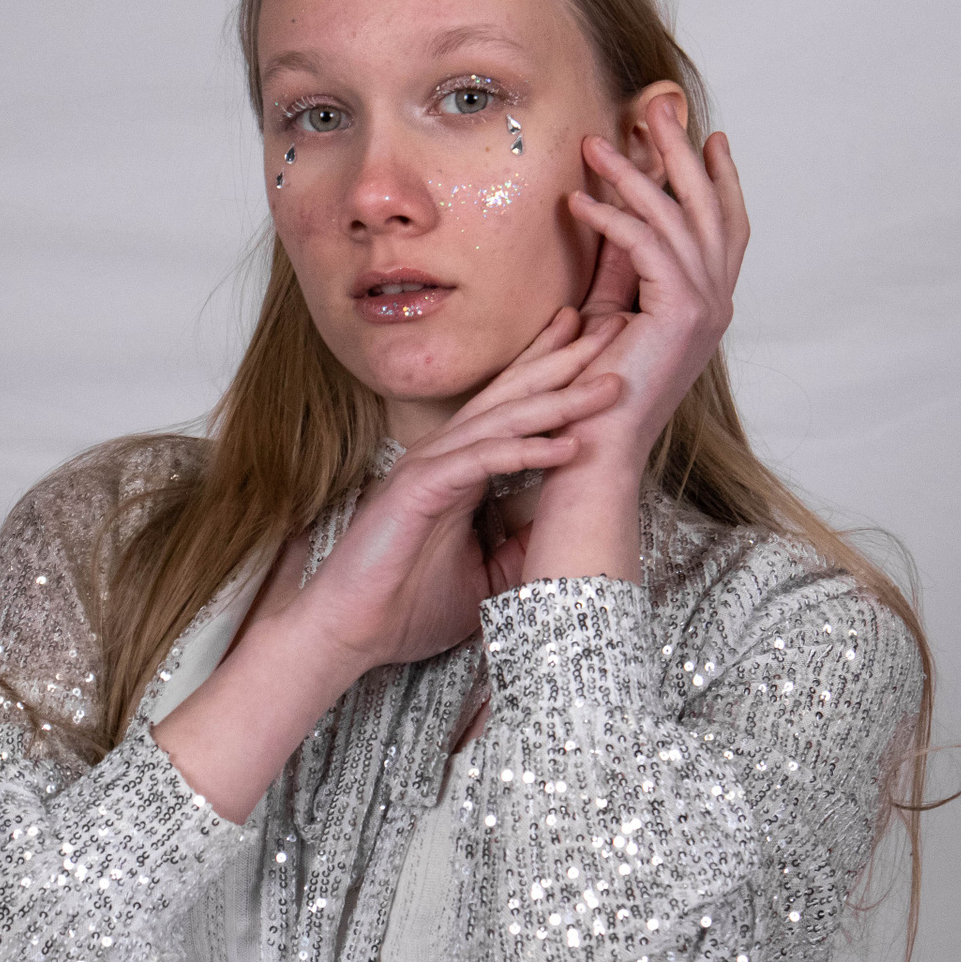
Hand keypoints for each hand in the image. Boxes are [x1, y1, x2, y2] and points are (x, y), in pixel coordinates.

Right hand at [286, 306, 624, 672]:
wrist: (347, 637)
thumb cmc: (405, 606)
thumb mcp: (488, 576)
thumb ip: (521, 545)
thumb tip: (568, 533)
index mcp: (459, 467)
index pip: (513, 407)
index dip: (553, 371)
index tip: (598, 344)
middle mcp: (445, 456)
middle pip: (513, 395)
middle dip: (564, 361)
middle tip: (613, 324)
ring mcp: (429, 469)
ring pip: (502, 421)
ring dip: (558, 400)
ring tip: (607, 383)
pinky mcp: (417, 492)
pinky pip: (479, 462)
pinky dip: (524, 452)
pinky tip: (566, 447)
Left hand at [564, 98, 749, 466]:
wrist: (598, 448)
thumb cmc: (597, 390)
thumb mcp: (611, 311)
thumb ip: (620, 265)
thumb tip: (612, 212)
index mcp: (709, 303)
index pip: (725, 226)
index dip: (721, 178)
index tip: (709, 135)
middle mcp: (717, 302)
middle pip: (709, 208)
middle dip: (684, 154)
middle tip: (658, 109)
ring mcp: (705, 309)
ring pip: (676, 219)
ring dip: (634, 175)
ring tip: (594, 144)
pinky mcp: (680, 316)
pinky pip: (646, 247)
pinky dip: (612, 218)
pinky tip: (578, 200)